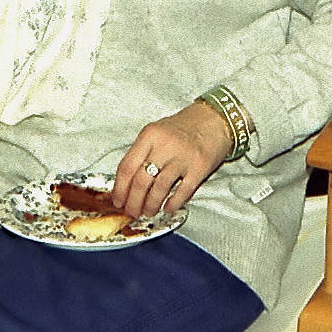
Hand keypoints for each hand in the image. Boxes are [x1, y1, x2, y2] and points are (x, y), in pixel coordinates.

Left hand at [112, 102, 232, 217]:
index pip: (127, 166)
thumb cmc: (183, 127)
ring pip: (160, 188)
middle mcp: (164, 145)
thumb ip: (142, 152)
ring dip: (151, 204)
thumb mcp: (157, 131)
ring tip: (148, 212)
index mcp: (149, 135)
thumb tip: (126, 183)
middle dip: (133, 201)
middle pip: (141, 180)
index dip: (119, 188)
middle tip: (132, 212)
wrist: (215, 119)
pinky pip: (183, 191)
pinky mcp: (200, 167)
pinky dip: (173, 203)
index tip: (117, 201)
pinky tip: (167, 208)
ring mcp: (183, 157)